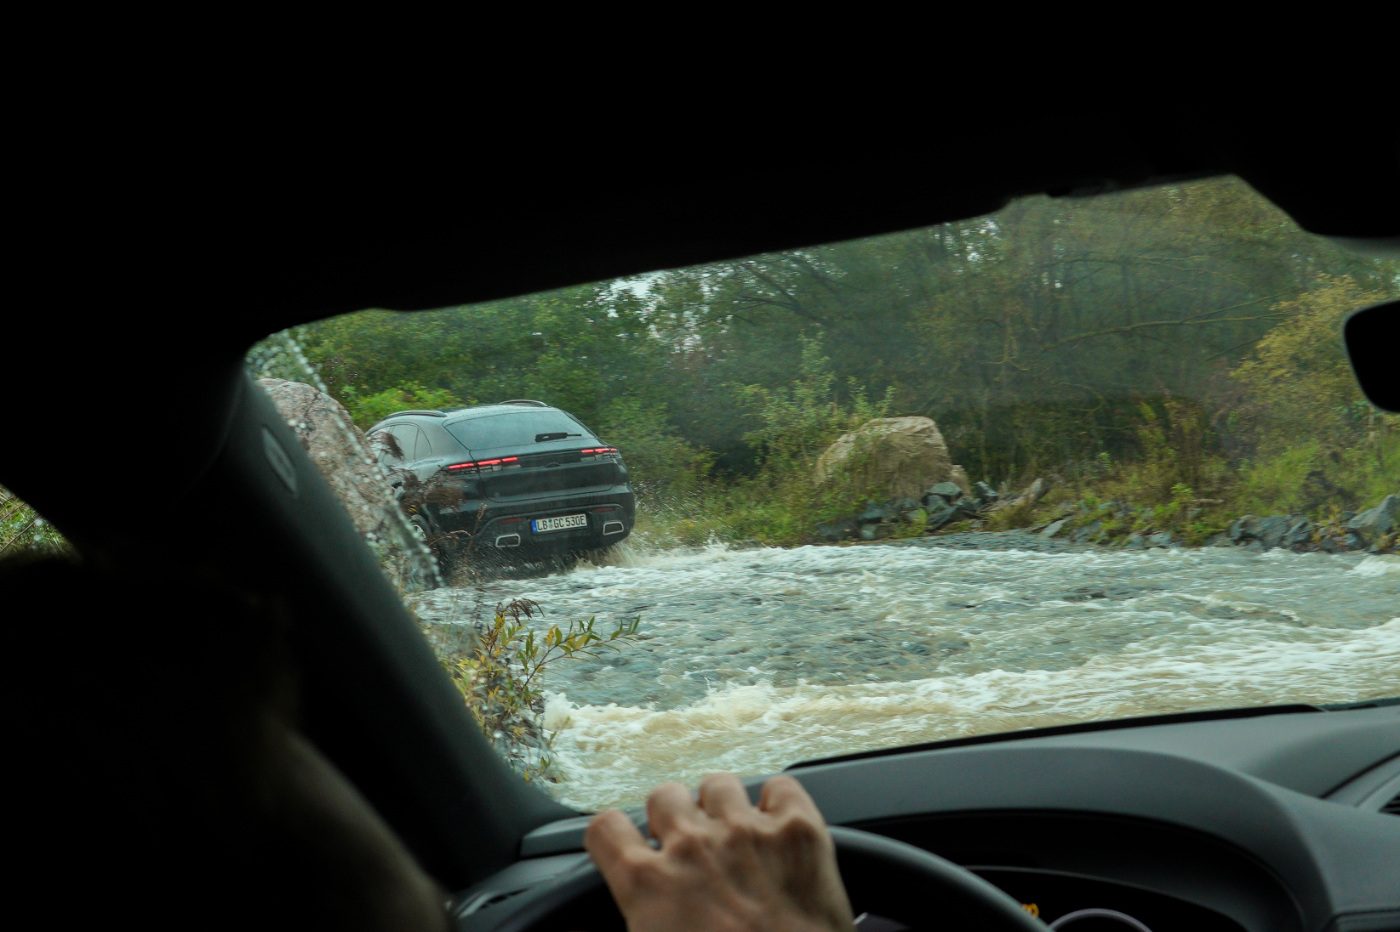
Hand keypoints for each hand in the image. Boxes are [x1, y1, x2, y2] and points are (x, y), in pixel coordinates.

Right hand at [585, 773, 854, 931]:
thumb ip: (639, 920)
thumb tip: (640, 916)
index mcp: (648, 885)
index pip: (604, 828)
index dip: (614, 837)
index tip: (625, 846)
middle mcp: (692, 845)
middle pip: (664, 796)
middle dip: (673, 820)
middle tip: (690, 849)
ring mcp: (747, 831)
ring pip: (718, 784)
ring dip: (722, 807)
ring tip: (736, 836)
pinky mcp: (797, 830)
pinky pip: (780, 787)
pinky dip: (778, 803)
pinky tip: (778, 828)